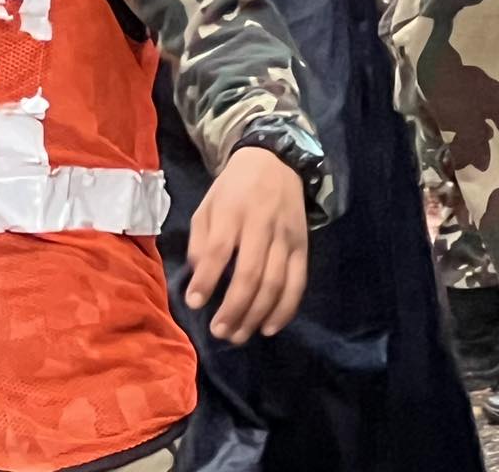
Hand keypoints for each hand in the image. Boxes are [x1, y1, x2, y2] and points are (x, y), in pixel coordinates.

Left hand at [184, 146, 308, 342]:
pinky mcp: (304, 248)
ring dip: (256, 315)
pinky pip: (298, 284)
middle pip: (250, 273)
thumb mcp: (208, 204)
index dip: (206, 279)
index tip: (194, 303)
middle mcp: (261, 225)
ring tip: (238, 335)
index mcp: (232, 211)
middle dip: (233, 308)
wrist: (276, 163)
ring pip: (275, 284)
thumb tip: (198, 277)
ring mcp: (286, 238)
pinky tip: (268, 327)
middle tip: (218, 331)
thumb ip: (201, 239)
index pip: (219, 249)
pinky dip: (285, 310)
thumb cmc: (234, 189)